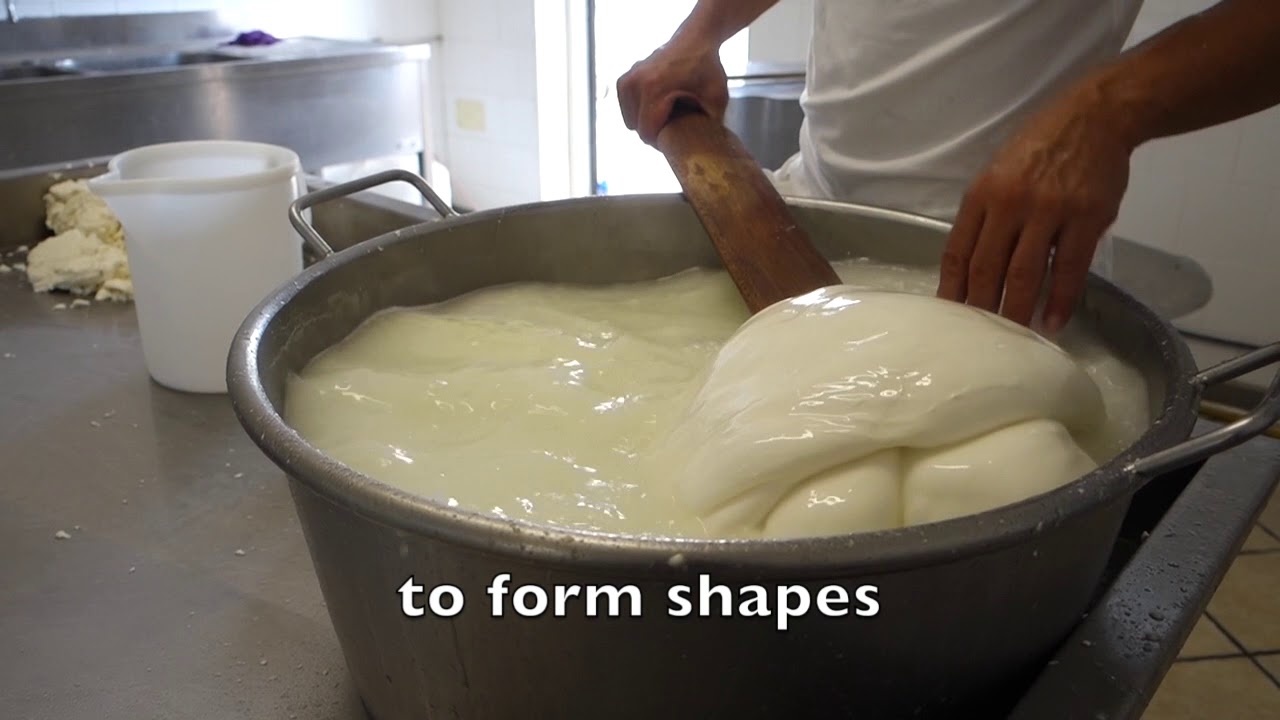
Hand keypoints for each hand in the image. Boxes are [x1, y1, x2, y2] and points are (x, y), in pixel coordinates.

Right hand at [617, 40, 728, 144]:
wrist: (695, 39)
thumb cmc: (706, 67)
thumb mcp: (716, 99)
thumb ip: (709, 126)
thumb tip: (707, 150)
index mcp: (654, 89)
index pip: (647, 133)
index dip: (661, 143)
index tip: (676, 140)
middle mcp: (635, 83)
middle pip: (637, 128)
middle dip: (654, 131)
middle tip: (674, 124)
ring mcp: (627, 80)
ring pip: (630, 120)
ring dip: (646, 121)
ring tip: (666, 112)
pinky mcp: (624, 79)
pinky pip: (627, 108)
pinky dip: (639, 111)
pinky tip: (657, 104)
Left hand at [936, 85, 1133, 334]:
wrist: (1096, 117)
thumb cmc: (1040, 147)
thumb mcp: (998, 173)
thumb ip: (985, 216)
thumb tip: (971, 267)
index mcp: (981, 195)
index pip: (957, 251)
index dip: (951, 289)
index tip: (948, 319)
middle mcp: (1009, 204)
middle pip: (986, 269)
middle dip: (980, 309)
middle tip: (977, 341)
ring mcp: (1049, 211)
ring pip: (1024, 274)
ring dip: (1017, 311)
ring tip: (1013, 338)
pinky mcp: (1086, 218)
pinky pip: (1068, 268)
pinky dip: (1059, 300)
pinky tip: (1052, 322)